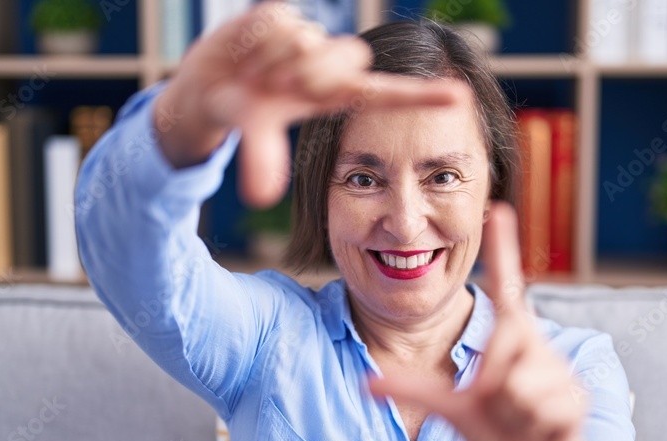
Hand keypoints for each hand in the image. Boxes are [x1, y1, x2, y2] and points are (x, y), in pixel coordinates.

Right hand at [153, 2, 464, 206]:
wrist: (205, 88)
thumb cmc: (243, 114)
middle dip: (312, 73)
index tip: (461, 98)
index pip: (389, 93)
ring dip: (274, 61)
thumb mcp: (252, 136)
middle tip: (277, 86)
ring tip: (255, 74)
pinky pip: (279, 21)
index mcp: (336, 95)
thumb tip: (261, 196)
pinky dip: (255, 41)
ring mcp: (309, 37)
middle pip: (350, 55)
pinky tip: (245, 53)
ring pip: (308, 39)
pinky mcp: (284, 15)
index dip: (423, 97)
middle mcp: (329, 65)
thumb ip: (261, 160)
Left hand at [369, 202, 589, 440]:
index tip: (497, 206)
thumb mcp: (451, 408)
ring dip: (508, 414)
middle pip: (501, 346)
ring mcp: (559, 372)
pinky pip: (539, 411)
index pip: (508, 286)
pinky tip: (539, 432)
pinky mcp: (575, 402)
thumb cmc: (496, 428)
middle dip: (491, 385)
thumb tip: (366, 384)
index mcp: (509, 338)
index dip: (503, 247)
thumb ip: (414, 389)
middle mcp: (536, 346)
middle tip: (497, 403)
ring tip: (519, 420)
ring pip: (517, 386)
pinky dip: (530, 430)